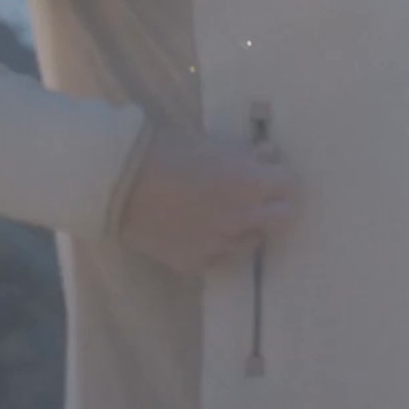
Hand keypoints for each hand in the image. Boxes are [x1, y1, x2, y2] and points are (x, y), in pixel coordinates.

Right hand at [113, 123, 299, 273]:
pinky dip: (214, 245)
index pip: (290, 185)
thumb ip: (246, 155)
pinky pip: (218, 258)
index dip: (281, 179)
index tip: (272, 175)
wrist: (118, 182)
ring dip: (245, 227)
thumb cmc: (165, 151)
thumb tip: (270, 155)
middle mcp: (242, 219)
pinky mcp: (196, 263)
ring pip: (252, 241)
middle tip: (258, 198)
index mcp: (250, 183)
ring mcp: (220, 246)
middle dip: (275, 206)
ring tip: (221, 214)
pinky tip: (196, 230)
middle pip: (284, 218)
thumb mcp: (213, 144)